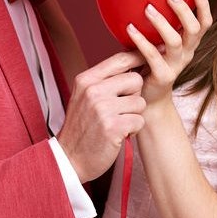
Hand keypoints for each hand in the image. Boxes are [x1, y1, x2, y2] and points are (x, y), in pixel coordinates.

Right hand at [56, 50, 146, 181]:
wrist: (69, 159)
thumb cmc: (82, 127)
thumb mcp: (84, 96)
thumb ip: (104, 79)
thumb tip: (133, 61)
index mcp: (86, 80)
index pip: (120, 59)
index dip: (138, 58)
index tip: (148, 60)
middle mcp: (93, 91)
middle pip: (136, 80)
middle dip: (134, 96)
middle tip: (121, 110)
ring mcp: (103, 109)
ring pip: (140, 102)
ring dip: (133, 115)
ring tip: (117, 123)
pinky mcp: (113, 127)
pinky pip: (140, 120)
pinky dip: (133, 130)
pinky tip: (120, 134)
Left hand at [126, 0, 212, 105]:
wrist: (148, 98)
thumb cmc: (151, 65)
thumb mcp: (160, 44)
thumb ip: (160, 26)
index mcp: (189, 44)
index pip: (204, 23)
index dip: (204, 6)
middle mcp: (186, 54)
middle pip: (193, 30)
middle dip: (184, 10)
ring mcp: (176, 66)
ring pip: (175, 42)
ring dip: (162, 23)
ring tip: (148, 8)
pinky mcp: (162, 76)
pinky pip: (153, 56)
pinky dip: (141, 41)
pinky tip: (130, 28)